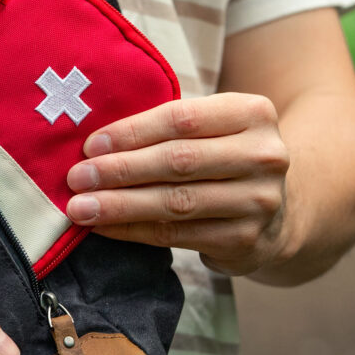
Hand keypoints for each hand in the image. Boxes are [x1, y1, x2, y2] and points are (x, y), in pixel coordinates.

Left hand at [64, 94, 290, 275]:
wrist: (278, 213)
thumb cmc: (224, 158)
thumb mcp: (213, 129)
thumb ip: (169, 129)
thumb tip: (95, 144)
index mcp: (254, 113)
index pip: (182, 119)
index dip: (132, 132)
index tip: (90, 145)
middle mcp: (264, 156)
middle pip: (178, 161)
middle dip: (120, 170)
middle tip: (77, 177)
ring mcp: (258, 201)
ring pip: (176, 202)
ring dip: (120, 205)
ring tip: (81, 207)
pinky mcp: (244, 240)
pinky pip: (175, 235)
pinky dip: (133, 230)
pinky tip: (104, 227)